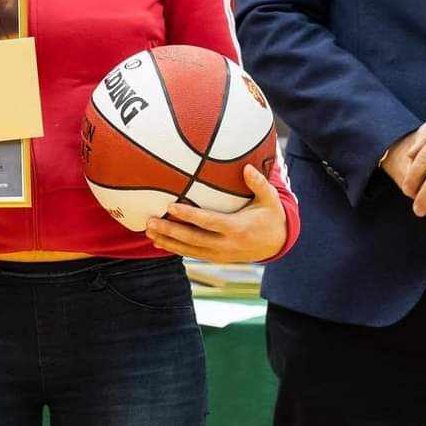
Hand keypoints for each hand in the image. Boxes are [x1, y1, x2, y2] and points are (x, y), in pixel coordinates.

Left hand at [144, 164, 287, 263]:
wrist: (277, 244)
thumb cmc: (271, 216)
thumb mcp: (270, 199)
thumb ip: (259, 184)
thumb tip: (248, 167)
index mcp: (237, 228)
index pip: (208, 222)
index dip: (189, 215)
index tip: (171, 207)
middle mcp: (226, 244)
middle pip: (193, 239)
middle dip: (170, 231)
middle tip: (150, 222)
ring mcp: (220, 254)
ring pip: (189, 250)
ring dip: (168, 242)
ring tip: (149, 232)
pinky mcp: (216, 258)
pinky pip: (192, 254)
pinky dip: (175, 249)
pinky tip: (159, 242)